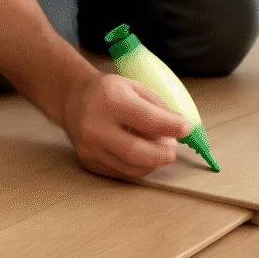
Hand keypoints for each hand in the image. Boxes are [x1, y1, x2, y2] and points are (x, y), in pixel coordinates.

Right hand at [62, 72, 192, 177]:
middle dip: (162, 154)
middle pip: (137, 151)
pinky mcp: (87, 160)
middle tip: (173, 149)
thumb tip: (180, 128)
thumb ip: (157, 107)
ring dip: (153, 163)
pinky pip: (120, 171)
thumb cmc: (108, 91)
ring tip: (161, 152)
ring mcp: (89, 146)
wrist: (73, 99)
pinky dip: (138, 166)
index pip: (148, 119)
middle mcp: (95, 125)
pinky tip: (144, 156)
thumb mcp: (133, 86)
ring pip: (130, 167)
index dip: (171, 127)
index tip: (186, 129)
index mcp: (110, 100)